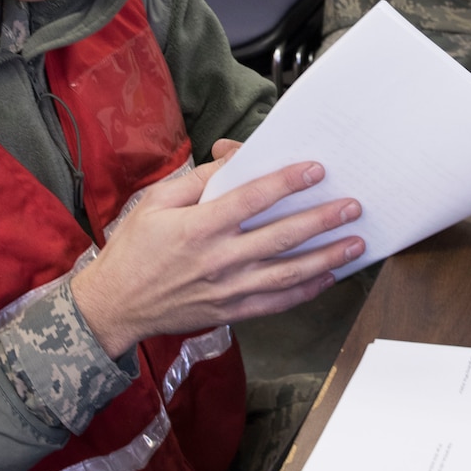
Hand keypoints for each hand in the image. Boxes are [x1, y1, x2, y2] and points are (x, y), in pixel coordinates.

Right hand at [71, 158, 364, 357]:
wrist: (115, 306)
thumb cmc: (134, 250)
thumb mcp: (156, 203)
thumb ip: (197, 180)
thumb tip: (232, 159)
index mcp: (197, 227)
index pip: (251, 199)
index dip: (286, 182)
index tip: (315, 170)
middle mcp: (217, 259)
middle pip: (280, 237)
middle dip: (321, 220)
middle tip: (352, 206)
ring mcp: (227, 289)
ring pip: (288, 273)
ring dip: (326, 257)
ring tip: (355, 243)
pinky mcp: (231, 311)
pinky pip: (276, 302)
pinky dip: (306, 291)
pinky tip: (328, 277)